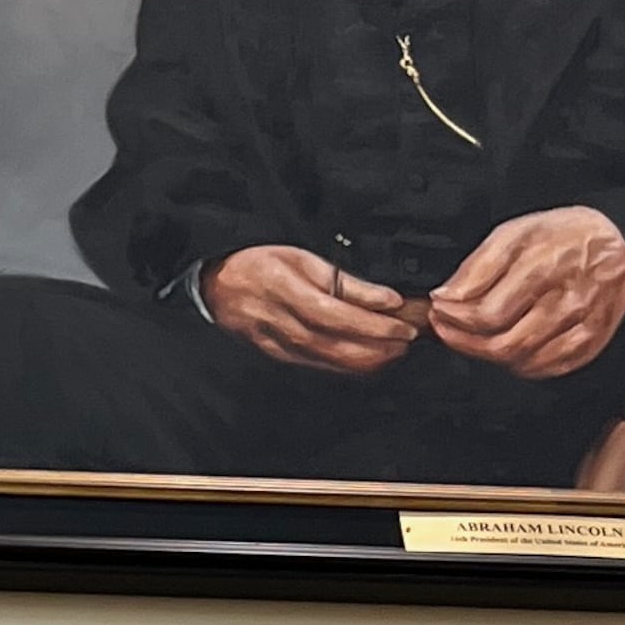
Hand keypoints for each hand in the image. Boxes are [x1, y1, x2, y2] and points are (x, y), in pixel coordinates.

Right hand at [202, 243, 423, 370]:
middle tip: (406, 341)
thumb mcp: (304, 258)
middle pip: (334, 343)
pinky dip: (348, 365)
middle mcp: (279, 321)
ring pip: (329, 360)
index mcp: (284, 288)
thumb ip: (347, 283)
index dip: (370, 324)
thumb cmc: (261, 265)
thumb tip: (387, 300)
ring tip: (394, 351)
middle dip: (377, 347)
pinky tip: (368, 360)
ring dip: (367, 360)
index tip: (401, 324)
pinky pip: (319, 365)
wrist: (218, 286)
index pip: (334, 314)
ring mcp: (277, 343)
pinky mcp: (279, 356)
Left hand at [426, 208, 624, 377]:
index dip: (456, 319)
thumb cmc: (565, 237)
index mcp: (546, 265)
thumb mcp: (516, 233)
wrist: (620, 246)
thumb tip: (447, 297)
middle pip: (503, 343)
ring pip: (522, 360)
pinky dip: (519, 363)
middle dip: (464, 342)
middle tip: (446, 330)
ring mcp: (583, 326)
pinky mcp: (591, 344)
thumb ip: (477, 267)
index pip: (489, 312)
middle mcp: (568, 299)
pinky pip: (546, 368)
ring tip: (474, 336)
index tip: (440, 311)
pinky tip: (508, 345)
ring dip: (488, 353)